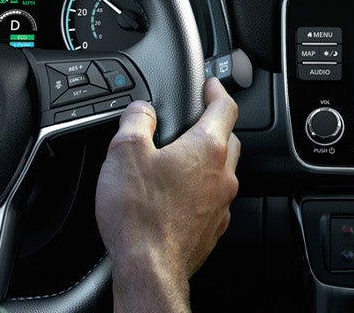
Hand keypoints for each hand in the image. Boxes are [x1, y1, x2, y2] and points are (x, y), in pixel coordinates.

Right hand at [96, 79, 240, 312]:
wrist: (149, 269)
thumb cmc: (140, 215)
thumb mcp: (125, 151)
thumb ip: (137, 119)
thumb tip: (142, 110)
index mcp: (206, 149)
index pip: (226, 107)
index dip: (217, 90)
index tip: (210, 85)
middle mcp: (222, 176)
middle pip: (229, 139)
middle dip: (214, 126)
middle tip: (193, 122)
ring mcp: (221, 205)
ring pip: (222, 172)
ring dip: (206, 162)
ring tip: (178, 161)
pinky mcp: (212, 229)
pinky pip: (212, 200)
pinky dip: (199, 191)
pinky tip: (176, 196)